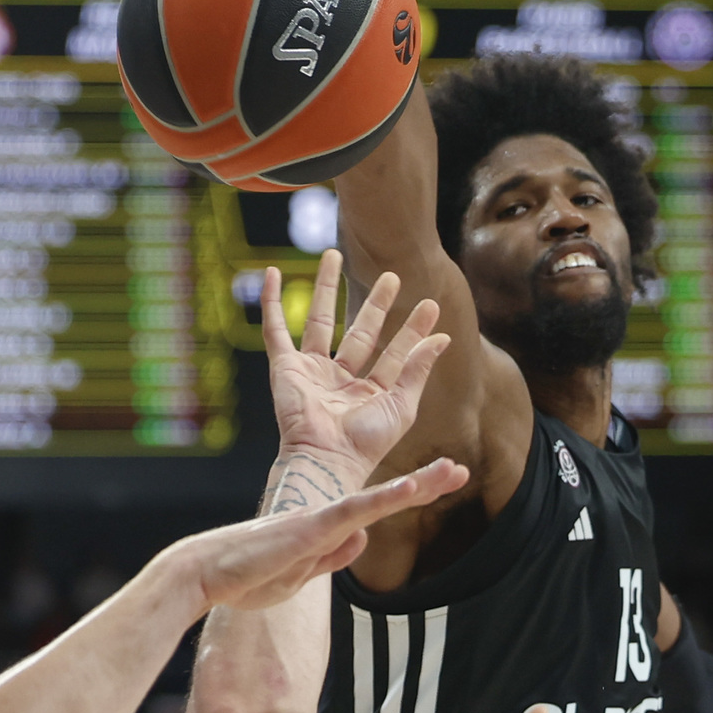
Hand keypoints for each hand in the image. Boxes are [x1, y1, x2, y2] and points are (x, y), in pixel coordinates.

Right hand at [177, 458, 467, 612]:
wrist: (206, 574)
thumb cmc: (245, 577)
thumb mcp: (300, 573)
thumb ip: (333, 555)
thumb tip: (364, 537)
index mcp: (326, 529)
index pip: (377, 509)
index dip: (410, 495)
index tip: (440, 484)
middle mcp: (327, 517)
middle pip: (385, 497)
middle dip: (425, 483)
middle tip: (459, 470)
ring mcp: (320, 520)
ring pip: (377, 499)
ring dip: (417, 486)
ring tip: (452, 471)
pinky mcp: (310, 529)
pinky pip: (353, 512)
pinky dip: (383, 499)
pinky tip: (410, 488)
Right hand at [262, 251, 447, 505]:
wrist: (326, 458)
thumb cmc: (366, 443)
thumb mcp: (401, 404)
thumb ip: (418, 368)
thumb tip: (443, 337)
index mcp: (369, 392)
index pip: (395, 353)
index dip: (413, 330)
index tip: (431, 305)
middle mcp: (340, 380)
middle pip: (360, 332)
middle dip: (375, 305)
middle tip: (392, 277)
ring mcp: (311, 371)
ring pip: (319, 320)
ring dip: (326, 288)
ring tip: (334, 254)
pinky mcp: (284, 368)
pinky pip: (275, 329)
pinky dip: (270, 302)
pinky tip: (272, 273)